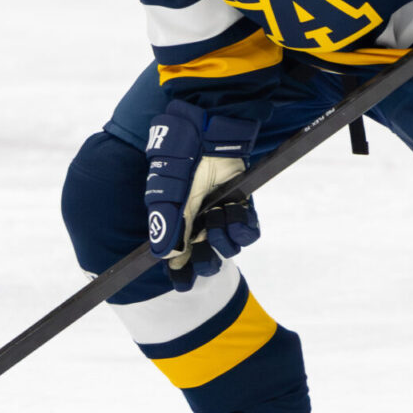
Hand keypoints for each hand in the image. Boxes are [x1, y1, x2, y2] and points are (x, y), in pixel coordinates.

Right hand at [144, 100, 260, 289]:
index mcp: (174, 221)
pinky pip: (248, 230)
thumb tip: (164, 256)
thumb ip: (166, 223)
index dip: (181, 274)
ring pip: (227, 247)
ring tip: (217, 219)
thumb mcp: (168, 190)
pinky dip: (243, 228)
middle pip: (204, 258)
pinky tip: (235, 214)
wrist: (209, 129)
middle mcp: (197, 220)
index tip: (183, 283)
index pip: (177, 257)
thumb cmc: (181, 156)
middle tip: (204, 253)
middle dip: (205, 262)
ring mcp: (220, 213)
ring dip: (224, 241)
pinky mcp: (242, 203)